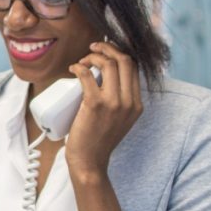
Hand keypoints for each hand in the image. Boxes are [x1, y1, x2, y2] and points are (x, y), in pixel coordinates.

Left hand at [66, 41, 143, 178]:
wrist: (90, 162)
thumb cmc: (98, 141)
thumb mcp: (119, 120)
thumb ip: (120, 103)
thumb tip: (104, 80)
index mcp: (137, 104)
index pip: (134, 67)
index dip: (119, 53)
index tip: (105, 51)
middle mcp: (129, 101)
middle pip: (125, 61)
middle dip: (108, 48)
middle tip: (93, 48)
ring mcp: (114, 103)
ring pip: (109, 64)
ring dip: (93, 56)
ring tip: (82, 61)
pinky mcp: (95, 105)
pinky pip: (88, 75)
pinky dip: (79, 67)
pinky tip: (73, 68)